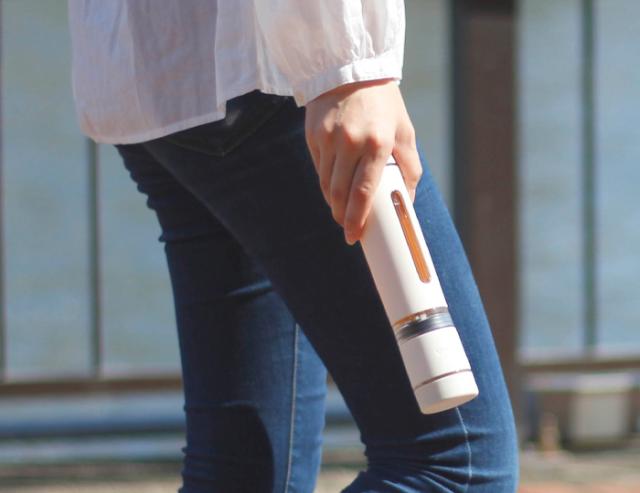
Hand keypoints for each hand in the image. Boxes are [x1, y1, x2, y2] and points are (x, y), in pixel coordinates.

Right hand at [305, 79, 421, 244]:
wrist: (350, 69)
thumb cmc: (383, 104)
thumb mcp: (404, 130)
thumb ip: (410, 166)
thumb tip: (408, 201)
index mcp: (377, 143)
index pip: (364, 191)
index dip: (357, 219)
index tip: (355, 236)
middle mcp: (350, 142)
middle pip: (340, 194)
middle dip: (342, 217)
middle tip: (348, 229)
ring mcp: (328, 139)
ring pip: (326, 184)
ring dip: (333, 202)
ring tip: (342, 210)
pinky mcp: (313, 135)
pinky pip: (318, 168)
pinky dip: (326, 182)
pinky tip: (334, 185)